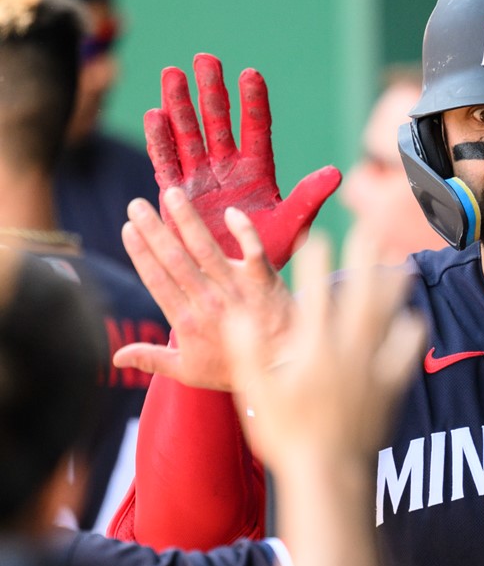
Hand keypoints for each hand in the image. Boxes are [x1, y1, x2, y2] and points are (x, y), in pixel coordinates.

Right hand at [113, 189, 293, 390]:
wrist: (285, 370)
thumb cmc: (236, 370)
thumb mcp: (189, 371)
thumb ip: (152, 359)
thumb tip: (116, 357)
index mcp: (187, 321)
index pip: (158, 281)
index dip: (141, 254)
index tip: (128, 229)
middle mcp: (209, 302)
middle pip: (176, 260)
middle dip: (154, 230)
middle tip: (136, 205)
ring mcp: (237, 289)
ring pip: (207, 249)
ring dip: (188, 220)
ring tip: (172, 195)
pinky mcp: (264, 280)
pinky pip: (254, 251)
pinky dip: (244, 231)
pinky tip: (230, 212)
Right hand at [147, 53, 340, 269]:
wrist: (236, 281)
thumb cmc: (268, 252)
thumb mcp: (292, 224)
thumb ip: (309, 197)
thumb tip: (337, 173)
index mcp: (258, 170)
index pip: (257, 129)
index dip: (254, 103)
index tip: (251, 75)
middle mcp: (227, 167)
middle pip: (218, 122)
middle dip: (211, 91)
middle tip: (205, 59)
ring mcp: (200, 178)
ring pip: (188, 134)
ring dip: (179, 106)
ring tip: (172, 74)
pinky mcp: (176, 194)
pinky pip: (166, 162)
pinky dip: (160, 141)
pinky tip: (155, 115)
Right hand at [223, 226, 426, 467]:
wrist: (329, 476)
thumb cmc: (287, 438)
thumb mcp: (256, 395)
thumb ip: (247, 352)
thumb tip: (237, 315)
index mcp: (313, 352)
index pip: (314, 296)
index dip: (316, 264)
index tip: (318, 237)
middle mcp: (347, 354)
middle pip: (360, 297)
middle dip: (365, 260)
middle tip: (371, 230)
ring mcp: (372, 370)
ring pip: (388, 319)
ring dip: (395, 289)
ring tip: (403, 263)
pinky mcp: (390, 388)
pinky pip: (406, 355)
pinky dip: (410, 335)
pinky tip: (414, 319)